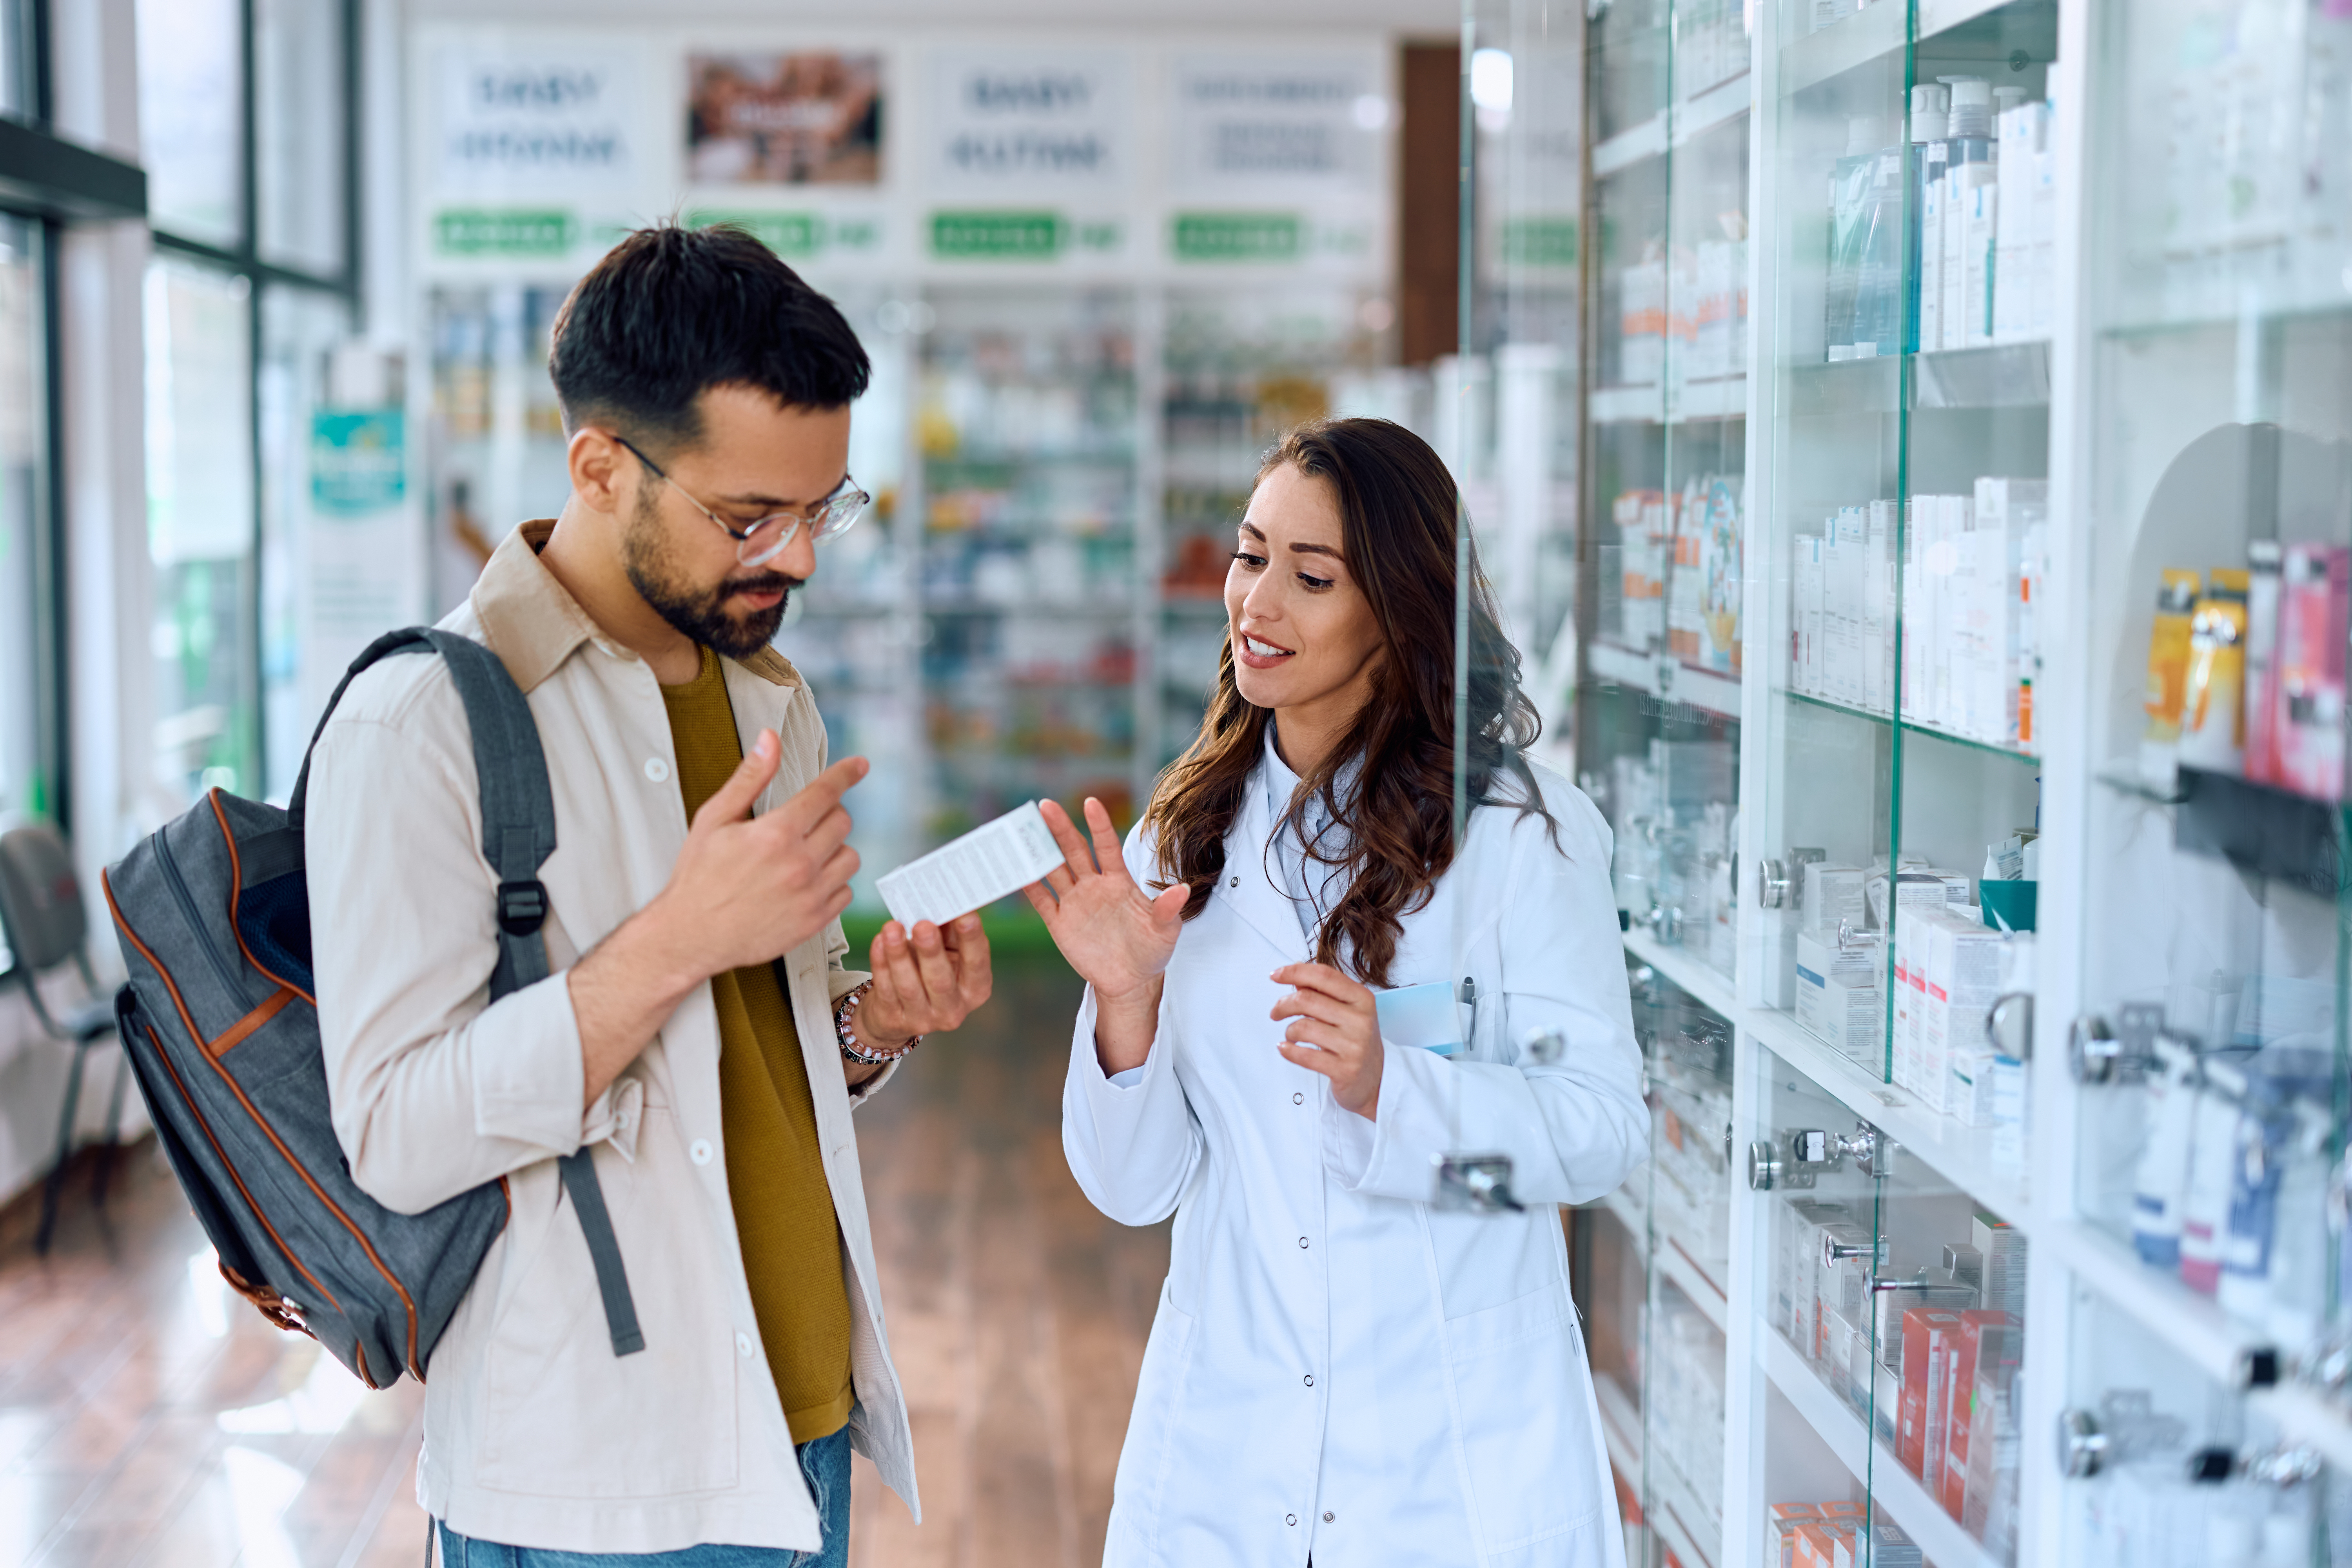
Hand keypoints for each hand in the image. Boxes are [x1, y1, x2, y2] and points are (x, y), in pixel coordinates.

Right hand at [658, 736, 865, 978]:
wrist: (691, 934)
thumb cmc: (699, 876)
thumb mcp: (715, 819)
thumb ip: (749, 778)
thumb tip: (769, 740)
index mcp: (776, 834)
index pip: (825, 793)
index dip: (845, 774)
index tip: (859, 766)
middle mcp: (799, 864)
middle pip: (842, 822)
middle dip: (828, 814)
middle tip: (804, 822)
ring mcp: (810, 896)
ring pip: (849, 857)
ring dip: (833, 850)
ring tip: (804, 854)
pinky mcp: (814, 921)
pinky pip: (845, 892)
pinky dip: (832, 883)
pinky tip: (806, 883)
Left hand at [855, 914, 992, 1050]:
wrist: (900, 1011)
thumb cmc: (929, 971)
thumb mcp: (947, 953)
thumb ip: (949, 931)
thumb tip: (944, 899)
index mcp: (975, 988)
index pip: (977, 964)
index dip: (972, 939)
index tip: (966, 915)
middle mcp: (953, 1009)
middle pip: (941, 980)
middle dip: (931, 951)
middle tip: (923, 925)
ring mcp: (922, 1019)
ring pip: (909, 986)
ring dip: (899, 955)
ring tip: (892, 929)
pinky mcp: (893, 1019)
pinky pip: (885, 989)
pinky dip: (881, 963)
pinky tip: (879, 942)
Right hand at [1021, 798, 1187, 1001]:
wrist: (1130, 981)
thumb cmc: (1151, 950)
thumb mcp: (1165, 931)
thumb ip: (1168, 909)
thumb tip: (1183, 889)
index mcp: (1119, 881)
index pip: (1107, 847)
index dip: (1099, 825)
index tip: (1091, 803)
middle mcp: (1094, 885)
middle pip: (1074, 851)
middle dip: (1060, 828)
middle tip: (1046, 805)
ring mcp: (1075, 902)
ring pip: (1054, 870)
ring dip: (1039, 851)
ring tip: (1022, 831)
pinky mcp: (1060, 923)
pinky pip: (1042, 901)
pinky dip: (1029, 886)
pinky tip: (1017, 871)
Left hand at [1272, 962, 1382, 1120]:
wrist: (1375, 1079)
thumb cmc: (1356, 1041)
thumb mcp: (1347, 1010)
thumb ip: (1323, 992)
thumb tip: (1296, 976)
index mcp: (1362, 999)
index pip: (1324, 975)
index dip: (1295, 972)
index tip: (1277, 975)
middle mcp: (1361, 1020)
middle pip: (1307, 999)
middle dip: (1283, 1004)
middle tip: (1276, 1012)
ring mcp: (1354, 1046)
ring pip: (1303, 1027)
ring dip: (1288, 1030)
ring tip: (1291, 1035)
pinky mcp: (1344, 1069)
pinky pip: (1305, 1056)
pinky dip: (1288, 1050)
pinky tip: (1286, 1048)